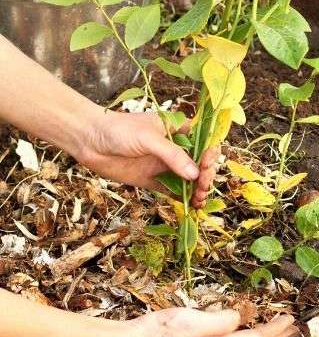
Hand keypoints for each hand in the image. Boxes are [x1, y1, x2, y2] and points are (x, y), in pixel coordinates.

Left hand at [77, 110, 217, 207]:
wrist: (88, 141)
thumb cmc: (119, 130)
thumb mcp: (148, 138)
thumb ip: (172, 156)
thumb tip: (195, 175)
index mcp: (179, 131)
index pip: (205, 142)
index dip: (210, 154)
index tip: (206, 164)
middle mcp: (177, 149)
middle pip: (201, 164)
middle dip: (206, 175)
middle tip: (202, 186)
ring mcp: (166, 166)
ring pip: (191, 180)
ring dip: (199, 190)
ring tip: (198, 199)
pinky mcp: (155, 181)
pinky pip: (175, 192)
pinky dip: (185, 200)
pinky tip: (192, 206)